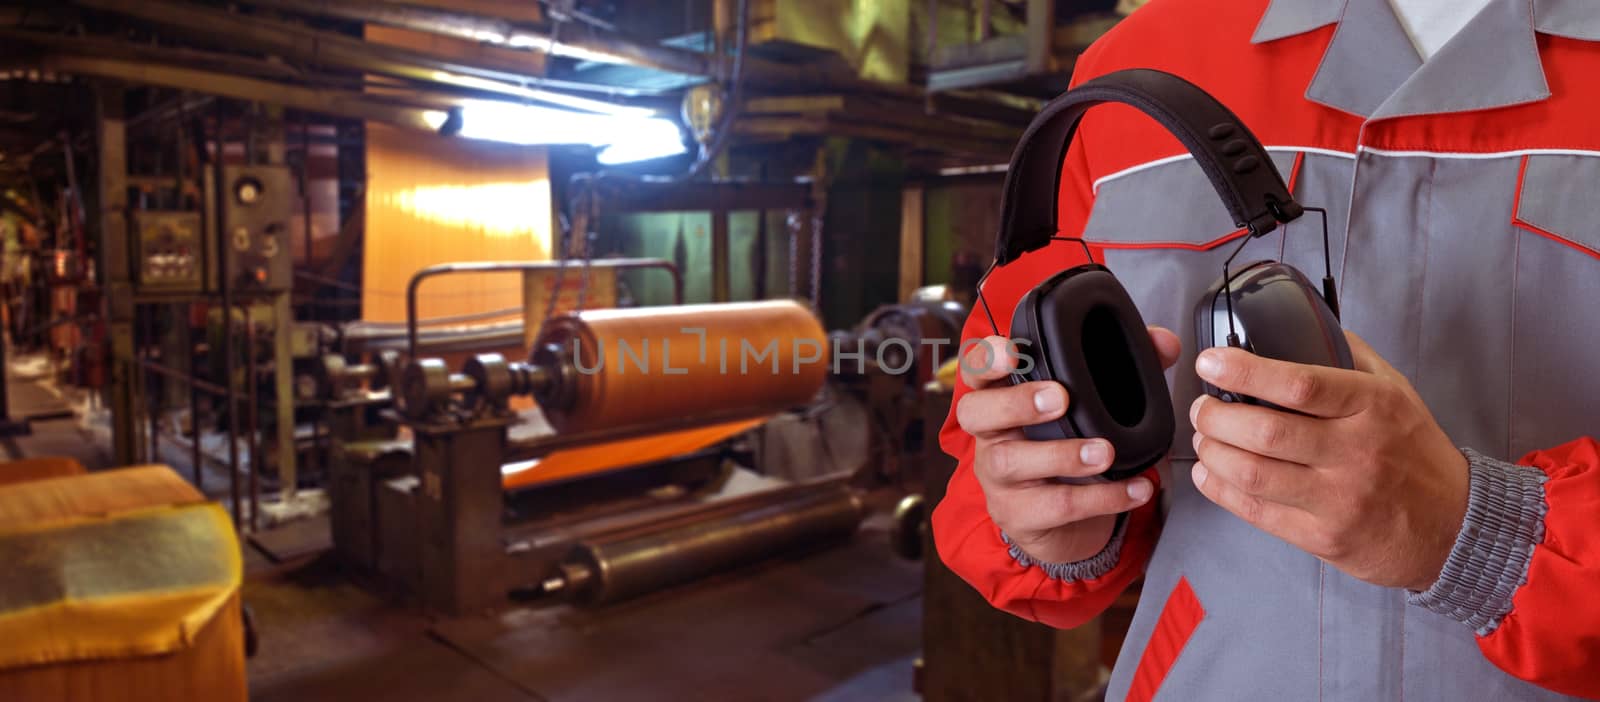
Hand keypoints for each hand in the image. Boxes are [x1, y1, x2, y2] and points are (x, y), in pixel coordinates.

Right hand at [956, 328, 1179, 563]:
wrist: (1063, 523)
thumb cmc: (1070, 447)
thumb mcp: (1093, 405)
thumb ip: (1126, 367)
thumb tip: (1163, 343)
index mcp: (1001, 397)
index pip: (976, 370)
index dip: (986, 358)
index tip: (1013, 353)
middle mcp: (991, 435)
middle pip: (975, 412)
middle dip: (1016, 402)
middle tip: (1059, 399)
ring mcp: (998, 477)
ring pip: (1010, 461)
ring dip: (1061, 454)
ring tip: (1105, 452)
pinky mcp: (1018, 515)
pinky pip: (1053, 506)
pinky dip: (1101, 498)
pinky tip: (1134, 488)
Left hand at [1188, 331, 1468, 590]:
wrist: (1455, 526)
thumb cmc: (1415, 452)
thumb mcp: (1396, 391)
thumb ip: (1350, 356)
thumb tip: (1303, 320)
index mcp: (1373, 407)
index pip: (1300, 384)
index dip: (1245, 371)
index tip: (1211, 363)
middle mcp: (1356, 452)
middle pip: (1265, 432)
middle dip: (1216, 417)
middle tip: (1202, 407)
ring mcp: (1339, 499)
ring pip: (1253, 474)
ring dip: (1212, 453)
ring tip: (1204, 438)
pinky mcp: (1324, 538)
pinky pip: (1257, 512)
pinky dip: (1220, 490)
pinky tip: (1209, 473)